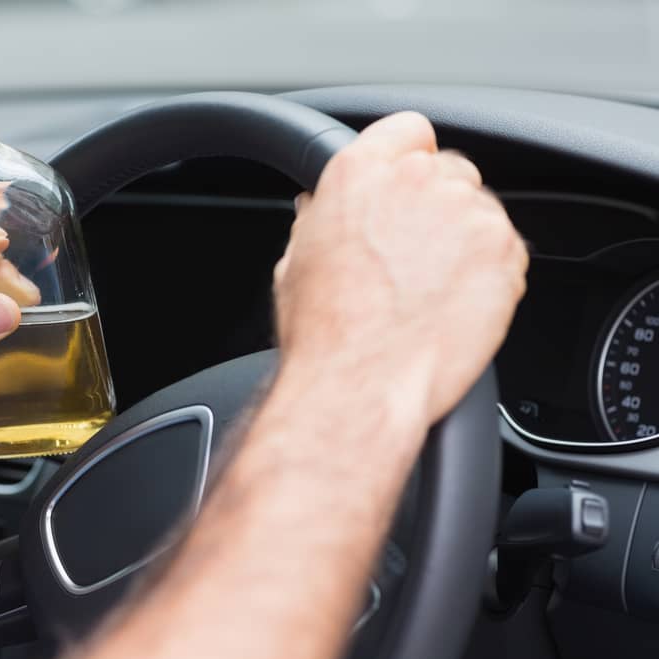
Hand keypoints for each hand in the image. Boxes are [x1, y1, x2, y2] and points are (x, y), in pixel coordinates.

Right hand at [273, 112, 527, 424]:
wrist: (361, 382)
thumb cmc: (324, 332)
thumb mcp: (296, 261)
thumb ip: (320, 218)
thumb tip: (321, 208)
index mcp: (358, 173)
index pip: (408, 131)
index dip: (410, 160)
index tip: (409, 186)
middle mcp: (416, 181)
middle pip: (450, 171)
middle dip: (438, 206)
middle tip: (417, 254)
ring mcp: (466, 213)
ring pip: (480, 211)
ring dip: (465, 240)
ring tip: (433, 289)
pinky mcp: (505, 251)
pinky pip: (508, 249)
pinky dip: (491, 273)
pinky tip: (455, 305)